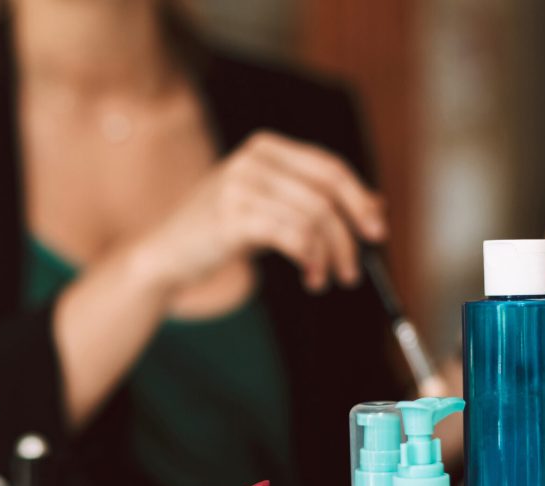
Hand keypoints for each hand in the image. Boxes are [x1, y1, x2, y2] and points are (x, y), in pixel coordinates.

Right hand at [134, 130, 386, 292]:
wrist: (167, 254)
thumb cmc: (222, 231)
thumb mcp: (271, 207)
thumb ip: (314, 201)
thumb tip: (376, 207)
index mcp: (266, 148)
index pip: (329, 167)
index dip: (359, 199)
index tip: (377, 232)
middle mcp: (253, 159)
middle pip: (325, 194)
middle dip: (348, 235)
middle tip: (354, 269)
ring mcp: (240, 185)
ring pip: (312, 218)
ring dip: (329, 255)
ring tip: (326, 279)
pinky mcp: (231, 217)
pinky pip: (291, 236)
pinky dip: (310, 260)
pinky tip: (310, 277)